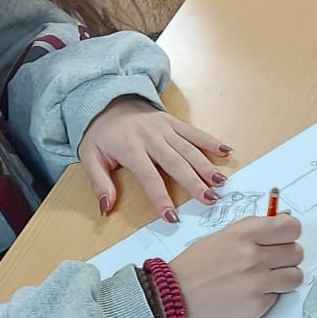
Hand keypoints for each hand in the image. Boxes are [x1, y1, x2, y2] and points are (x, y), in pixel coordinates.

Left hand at [80, 96, 231, 220]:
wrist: (106, 100)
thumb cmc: (100, 134)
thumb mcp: (90, 157)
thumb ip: (99, 183)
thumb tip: (106, 208)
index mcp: (130, 148)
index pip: (149, 178)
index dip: (161, 198)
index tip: (172, 217)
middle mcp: (150, 137)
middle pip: (175, 163)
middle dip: (193, 182)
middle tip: (210, 199)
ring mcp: (164, 128)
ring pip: (188, 149)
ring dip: (206, 165)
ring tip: (221, 181)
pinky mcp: (172, 121)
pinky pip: (193, 132)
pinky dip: (210, 141)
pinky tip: (226, 151)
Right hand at [171, 215, 303, 317]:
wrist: (173, 301)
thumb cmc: (193, 269)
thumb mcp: (221, 238)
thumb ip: (251, 231)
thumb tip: (280, 224)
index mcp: (244, 234)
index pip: (291, 227)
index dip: (290, 233)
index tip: (284, 238)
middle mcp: (254, 256)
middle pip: (296, 252)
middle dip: (287, 257)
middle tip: (272, 262)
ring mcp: (257, 282)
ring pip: (295, 276)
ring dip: (285, 278)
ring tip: (266, 279)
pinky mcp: (258, 306)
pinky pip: (279, 296)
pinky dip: (269, 296)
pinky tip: (250, 294)